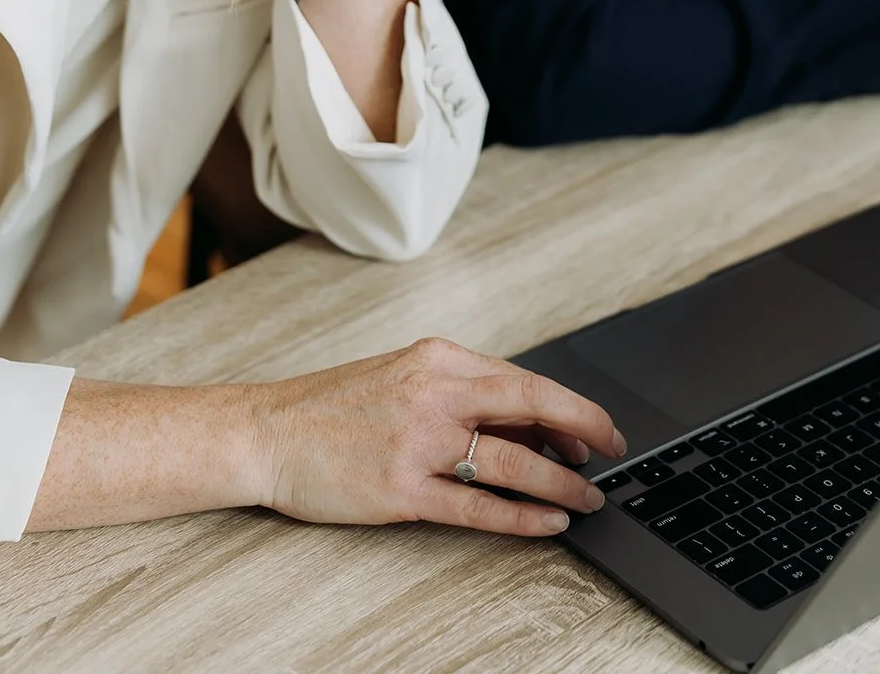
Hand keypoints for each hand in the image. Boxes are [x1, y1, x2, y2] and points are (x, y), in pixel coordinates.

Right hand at [252, 336, 625, 535]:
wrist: (267, 431)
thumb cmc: (333, 406)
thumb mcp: (402, 376)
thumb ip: (460, 391)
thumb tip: (527, 421)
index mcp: (436, 358)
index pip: (521, 378)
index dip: (567, 406)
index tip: (594, 428)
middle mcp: (433, 392)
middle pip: (529, 404)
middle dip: (583, 428)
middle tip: (612, 452)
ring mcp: (418, 442)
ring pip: (511, 460)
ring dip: (560, 481)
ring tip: (587, 499)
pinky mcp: (402, 490)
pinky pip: (476, 507)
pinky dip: (521, 516)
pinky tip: (548, 522)